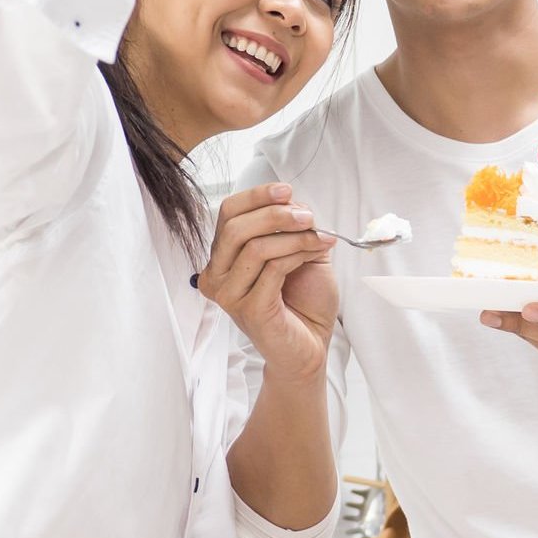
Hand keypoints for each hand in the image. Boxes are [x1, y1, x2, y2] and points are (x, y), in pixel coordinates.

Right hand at [204, 183, 338, 383]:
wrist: (310, 346)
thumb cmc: (301, 302)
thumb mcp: (296, 252)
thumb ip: (289, 226)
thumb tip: (293, 201)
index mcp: (222, 259)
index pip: (227, 214)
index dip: (256, 197)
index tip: (286, 190)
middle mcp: (217, 277)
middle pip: (236, 227)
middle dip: (276, 214)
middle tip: (308, 216)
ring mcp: (230, 296)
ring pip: (256, 246)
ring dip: (294, 236)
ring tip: (320, 238)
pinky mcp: (249, 310)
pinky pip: (273, 268)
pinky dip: (298, 254)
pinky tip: (316, 253)